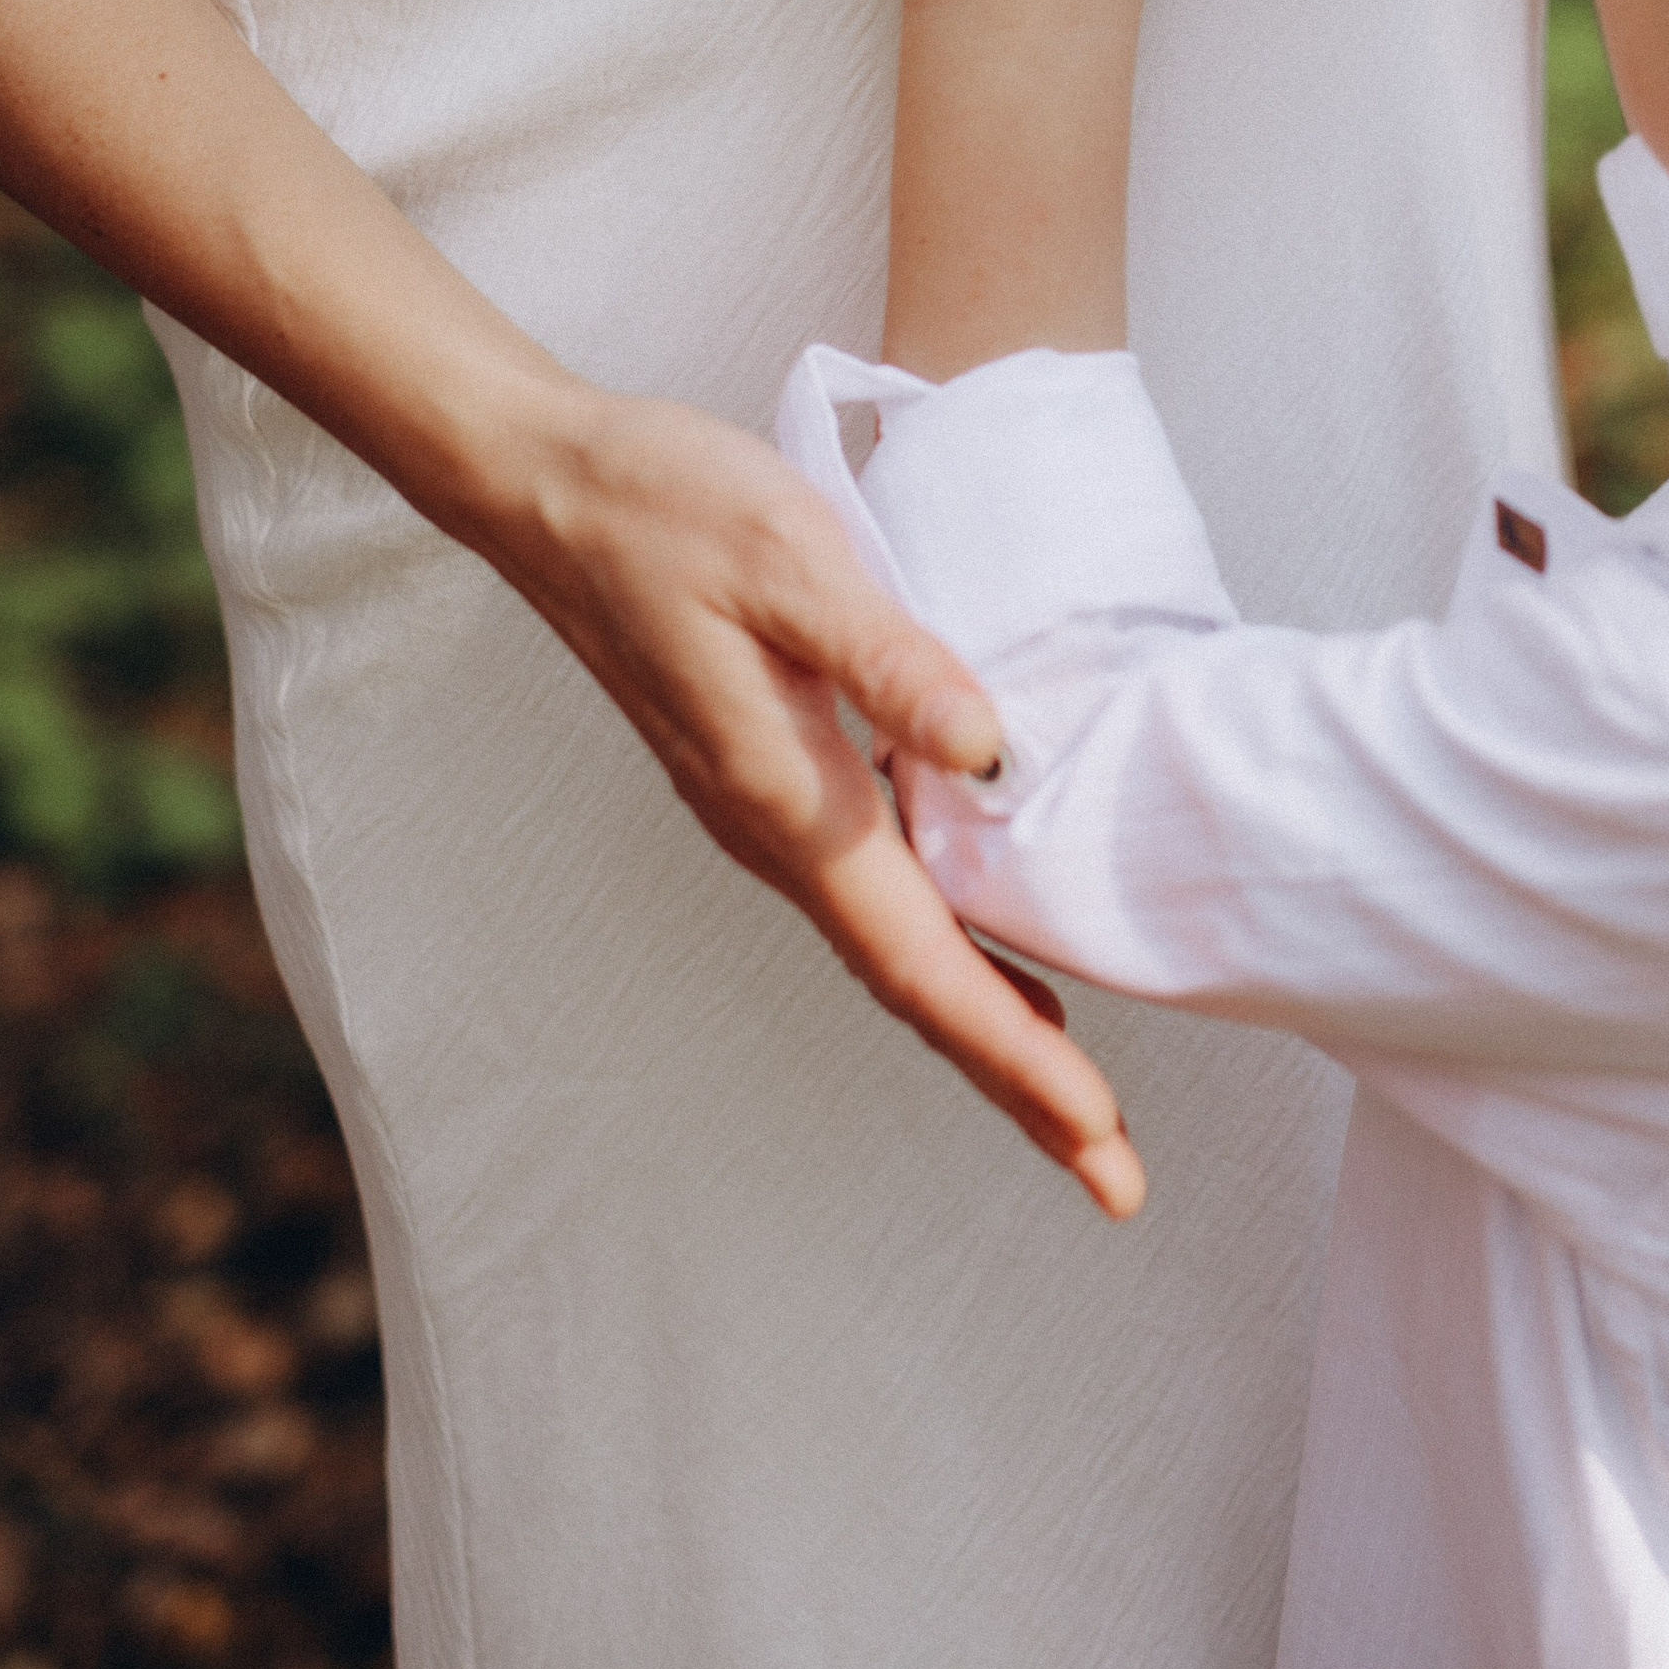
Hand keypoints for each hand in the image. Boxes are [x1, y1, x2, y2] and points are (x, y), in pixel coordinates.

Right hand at [488, 376, 1145, 1212]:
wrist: (552, 487)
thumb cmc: (671, 508)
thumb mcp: (794, 558)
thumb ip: (892, 659)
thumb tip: (992, 752)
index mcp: (792, 800)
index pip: (923, 965)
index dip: (1018, 1058)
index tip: (1097, 1140)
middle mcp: (776, 834)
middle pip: (917, 991)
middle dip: (1021, 1086)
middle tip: (1116, 1180)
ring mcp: (767, 814)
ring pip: (896, 953)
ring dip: (990, 1029)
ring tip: (1076, 1102)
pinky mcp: (769, 777)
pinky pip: (874, 898)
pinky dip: (946, 952)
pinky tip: (995, 953)